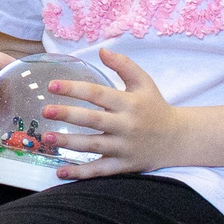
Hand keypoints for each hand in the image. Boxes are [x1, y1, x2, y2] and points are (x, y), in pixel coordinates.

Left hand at [43, 48, 188, 177]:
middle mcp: (126, 125)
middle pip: (93, 120)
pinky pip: (101, 170)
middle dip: (68, 115)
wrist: (177, 139)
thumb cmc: (155, 107)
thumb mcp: (144, 82)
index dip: (74, 89)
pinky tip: (61, 172)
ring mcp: (125, 147)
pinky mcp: (124, 165)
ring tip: (47, 138)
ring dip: (69, 143)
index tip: (52, 86)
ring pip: (94, 146)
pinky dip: (81, 173)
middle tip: (45, 111)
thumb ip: (124, 65)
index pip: (98, 94)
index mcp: (129, 103)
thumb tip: (102, 50)